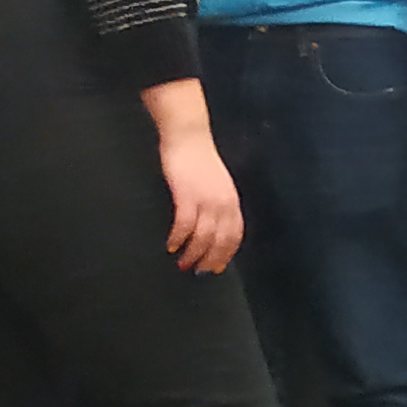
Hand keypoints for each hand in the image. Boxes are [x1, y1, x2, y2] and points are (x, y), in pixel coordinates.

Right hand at [143, 81, 243, 273]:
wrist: (188, 136)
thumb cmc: (199, 160)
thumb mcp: (217, 185)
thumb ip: (218, 204)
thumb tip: (212, 227)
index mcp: (232, 200)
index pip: (234, 235)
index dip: (226, 254)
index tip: (217, 268)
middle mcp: (223, 202)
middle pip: (220, 240)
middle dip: (209, 260)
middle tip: (196, 271)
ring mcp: (206, 199)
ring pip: (203, 236)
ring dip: (192, 254)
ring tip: (182, 263)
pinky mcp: (186, 194)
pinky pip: (184, 224)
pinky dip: (178, 238)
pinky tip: (171, 245)